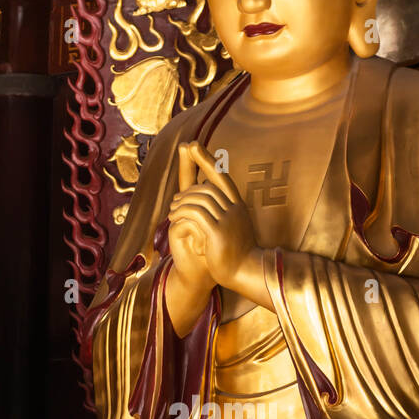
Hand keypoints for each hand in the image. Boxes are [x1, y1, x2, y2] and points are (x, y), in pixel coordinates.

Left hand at [169, 142, 255, 289]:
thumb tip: (212, 206)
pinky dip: (182, 212)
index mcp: (238, 207)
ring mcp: (228, 219)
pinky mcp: (218, 232)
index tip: (194, 146)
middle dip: (192, 175)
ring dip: (182, 201)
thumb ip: (224, 216)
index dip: (207, 160)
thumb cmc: (238, 255)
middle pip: (210, 183)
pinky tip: (173, 218)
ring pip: (201, 197)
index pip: (222, 178)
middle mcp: (235, 209)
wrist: (247, 273)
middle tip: (175, 190)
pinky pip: (196, 214)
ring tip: (172, 210)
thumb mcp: (233, 231)